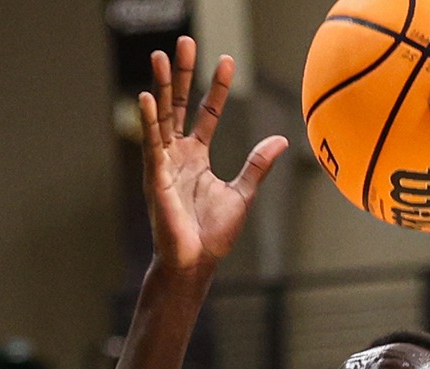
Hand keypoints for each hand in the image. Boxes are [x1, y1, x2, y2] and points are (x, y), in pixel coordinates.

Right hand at [140, 37, 288, 273]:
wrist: (196, 263)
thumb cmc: (213, 236)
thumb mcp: (243, 194)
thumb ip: (257, 165)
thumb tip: (282, 139)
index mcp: (196, 158)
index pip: (206, 113)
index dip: (217, 88)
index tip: (227, 61)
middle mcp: (178, 156)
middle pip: (178, 106)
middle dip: (181, 75)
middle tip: (185, 43)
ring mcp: (164, 165)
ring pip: (162, 118)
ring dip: (161, 87)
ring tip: (160, 57)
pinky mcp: (155, 178)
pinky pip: (151, 144)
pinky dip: (148, 121)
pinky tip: (146, 98)